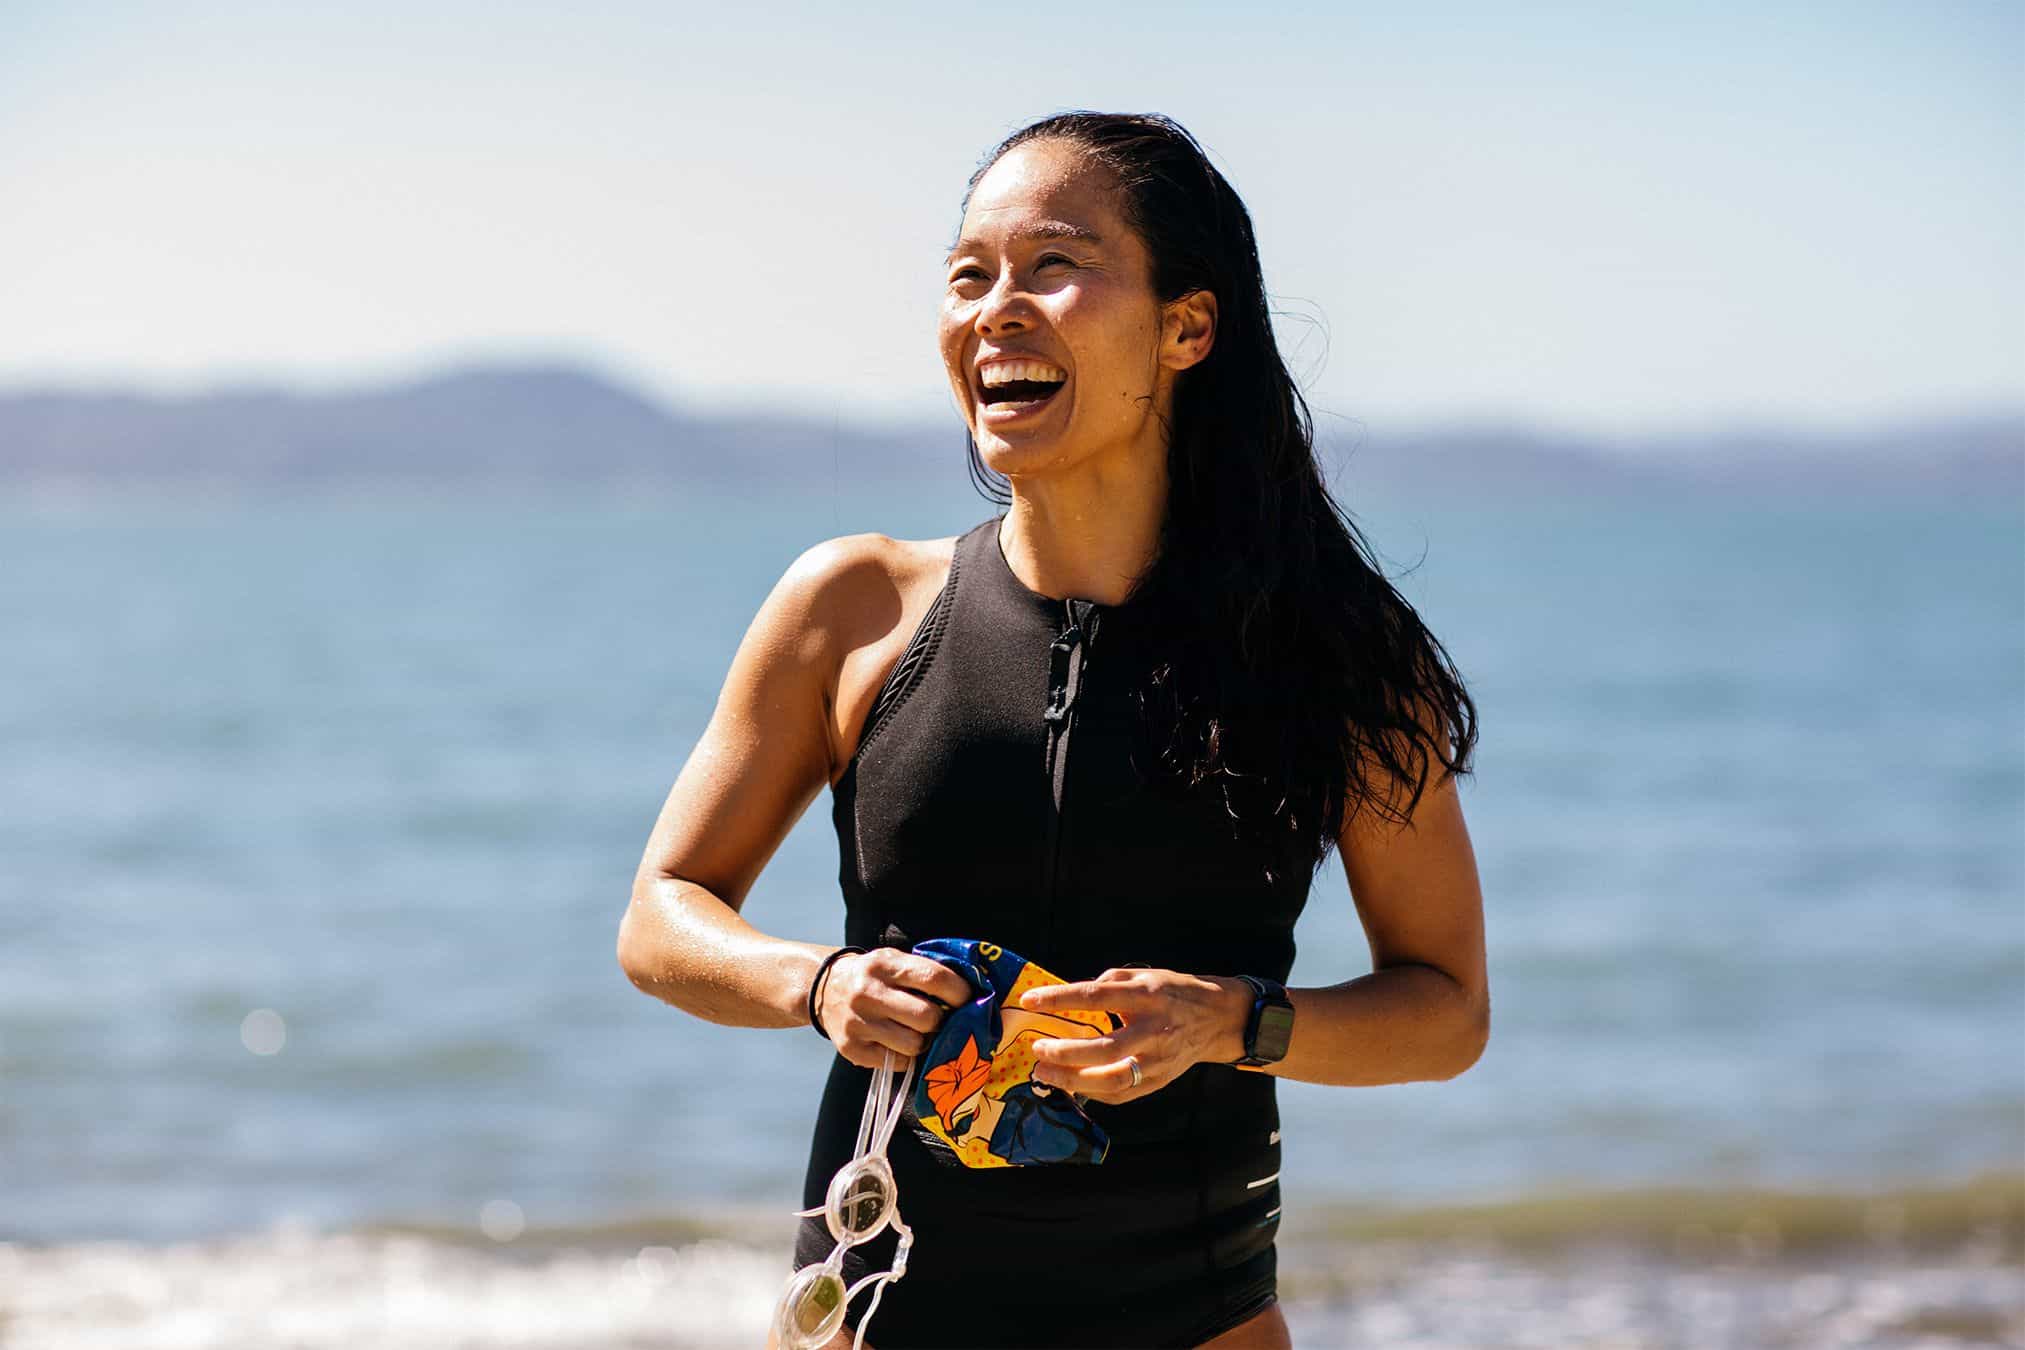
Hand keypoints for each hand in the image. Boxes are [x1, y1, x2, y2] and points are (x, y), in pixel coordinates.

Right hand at [816, 947, 973, 1070]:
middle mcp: (867, 992)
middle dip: (942, 1021)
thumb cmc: (874, 977)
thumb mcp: (894, 961)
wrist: (824, 990)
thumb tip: (971, 997)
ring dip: (924, 1041)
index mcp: (884, 964)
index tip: (969, 1000)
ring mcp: (857, 1022)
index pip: (933, 978)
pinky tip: (898, 1043)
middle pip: (927, 1017)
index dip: (960, 992)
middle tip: (940, 1019)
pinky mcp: (851, 1048)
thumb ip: (926, 974)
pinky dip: (906, 1056)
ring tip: (917, 1031)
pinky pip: (898, 1062)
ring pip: (914, 1044)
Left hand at [1016, 967, 1252, 1103]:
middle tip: (1038, 1049)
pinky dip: (1092, 1092)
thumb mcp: (1145, 975)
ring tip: (1045, 1072)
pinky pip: (1121, 1094)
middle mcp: (1153, 1030)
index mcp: (1147, 996)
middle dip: (1066, 1052)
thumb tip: (1074, 996)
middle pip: (1106, 1048)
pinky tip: (1071, 1084)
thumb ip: (1109, 983)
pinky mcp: (1158, 1082)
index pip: (1096, 996)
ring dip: (1074, 1080)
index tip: (1030, 1000)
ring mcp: (1157, 1061)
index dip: (1060, 999)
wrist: (1217, 1019)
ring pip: (1113, 1080)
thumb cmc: (1174, 993)